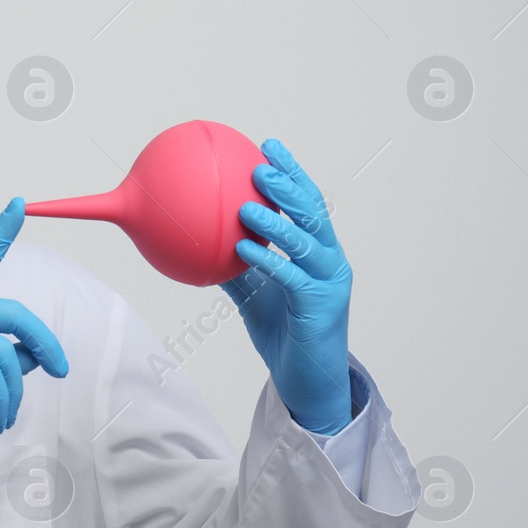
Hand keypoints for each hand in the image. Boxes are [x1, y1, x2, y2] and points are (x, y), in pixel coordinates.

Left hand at [220, 139, 353, 434]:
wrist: (308, 380)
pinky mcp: (322, 307)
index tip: (268, 147)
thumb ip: (234, 267)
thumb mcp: (252, 295)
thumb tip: (197, 242)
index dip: (291, 172)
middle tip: (261, 165)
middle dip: (290, 185)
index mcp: (318, 251)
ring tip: (249, 202)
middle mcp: (329, 261)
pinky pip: (293, 278)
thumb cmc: (284, 333)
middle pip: (314, 213)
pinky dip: (269, 261)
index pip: (307, 203)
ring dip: (278, 220)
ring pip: (307, 242)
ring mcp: (330, 283)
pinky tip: (243, 249)